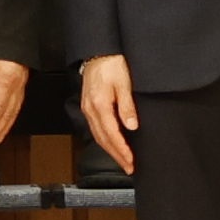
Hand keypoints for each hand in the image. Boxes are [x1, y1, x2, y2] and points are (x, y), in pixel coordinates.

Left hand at [0, 59, 28, 148]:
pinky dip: (12, 112)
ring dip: (6, 123)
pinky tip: (8, 117)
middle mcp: (18, 83)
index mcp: (8, 80)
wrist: (8, 23)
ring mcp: (22, 81)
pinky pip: (18, 100)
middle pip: (9, 112)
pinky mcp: (22, 77)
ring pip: (15, 108)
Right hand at [78, 57, 139, 173]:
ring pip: (97, 136)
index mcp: (100, 105)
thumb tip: (131, 126)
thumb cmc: (111, 64)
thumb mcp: (124, 83)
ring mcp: (88, 109)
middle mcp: (91, 110)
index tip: (131, 160)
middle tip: (128, 167)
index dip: (122, 149)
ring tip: (122, 160)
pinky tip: (111, 143)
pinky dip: (104, 140)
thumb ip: (127, 106)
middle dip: (116, 155)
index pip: (111, 134)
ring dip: (110, 150)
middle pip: (103, 139)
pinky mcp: (88, 106)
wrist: (97, 52)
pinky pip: (95, 129)